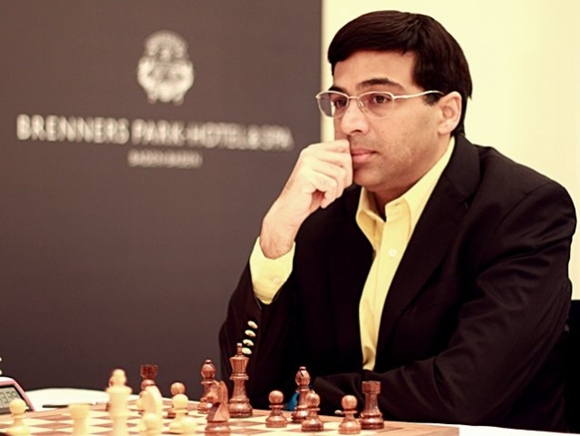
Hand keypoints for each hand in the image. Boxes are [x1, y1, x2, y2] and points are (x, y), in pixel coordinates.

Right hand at [260, 140, 351, 257]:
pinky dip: (330, 197)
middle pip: (346, 159)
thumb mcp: (326, 176)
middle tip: (333, 191)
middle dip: (344, 180)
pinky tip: (321, 200)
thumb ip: (337, 164)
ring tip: (325, 196)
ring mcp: (307, 163)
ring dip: (336, 191)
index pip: (344, 146)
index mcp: (315, 150)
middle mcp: (310, 153)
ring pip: (340, 174)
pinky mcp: (306, 175)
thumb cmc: (308, 196)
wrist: (289, 212)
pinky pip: (331, 185)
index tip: (338, 179)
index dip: (348, 165)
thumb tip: (357, 157)